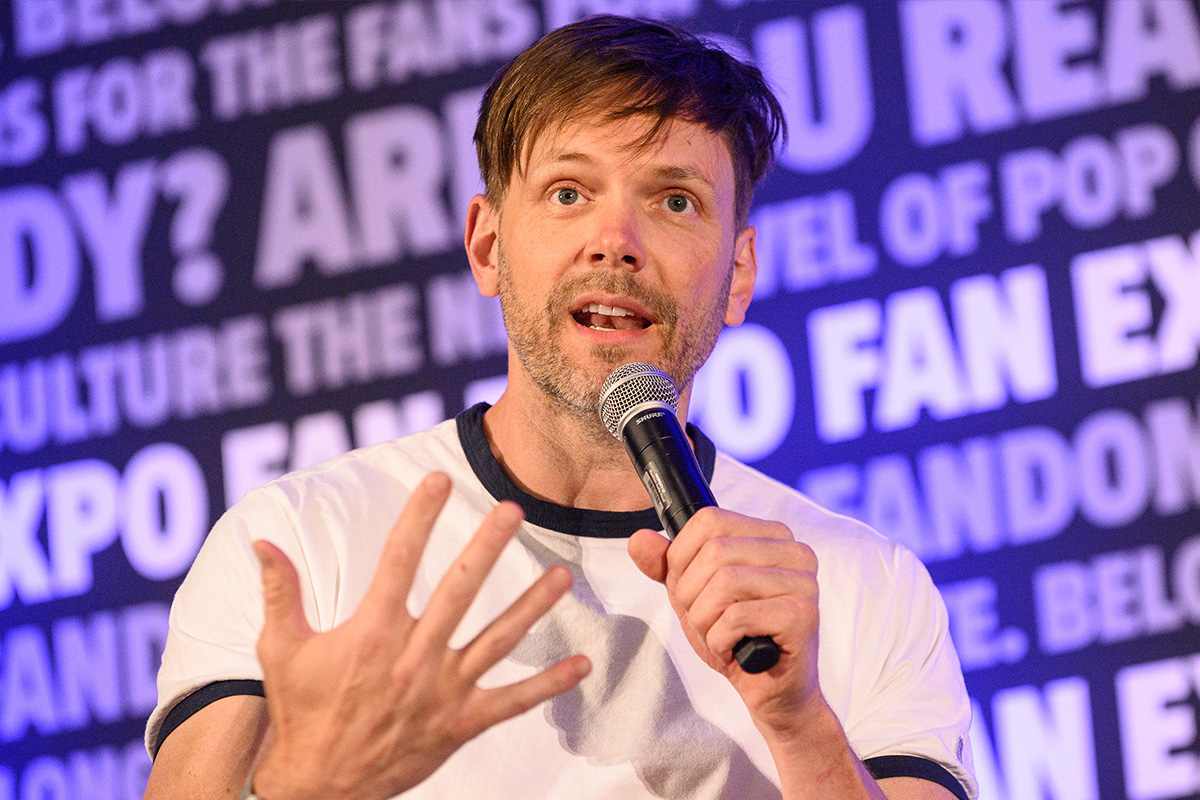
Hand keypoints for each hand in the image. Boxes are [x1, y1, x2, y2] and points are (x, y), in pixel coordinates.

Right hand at [250, 473, 590, 799]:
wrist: (317, 786)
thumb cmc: (301, 711)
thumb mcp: (281, 649)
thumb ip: (278, 591)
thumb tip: (262, 541)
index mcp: (371, 631)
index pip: (398, 559)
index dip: (419, 516)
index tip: (438, 479)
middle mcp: (413, 655)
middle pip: (460, 589)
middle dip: (488, 546)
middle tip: (514, 510)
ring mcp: (441, 690)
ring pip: (497, 638)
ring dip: (532, 605)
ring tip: (562, 576)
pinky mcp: (460, 723)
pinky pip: (513, 702)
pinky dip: (549, 684)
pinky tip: (583, 664)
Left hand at [627, 507, 823, 739]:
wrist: (771, 693)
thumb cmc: (736, 638)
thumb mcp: (693, 595)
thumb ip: (666, 565)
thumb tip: (638, 539)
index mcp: (772, 536)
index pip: (710, 520)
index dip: (683, 557)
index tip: (692, 589)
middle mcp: (795, 552)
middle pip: (715, 552)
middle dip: (692, 595)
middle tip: (706, 622)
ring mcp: (804, 583)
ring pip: (725, 584)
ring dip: (705, 621)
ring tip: (720, 637)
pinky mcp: (802, 615)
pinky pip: (737, 616)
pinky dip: (720, 640)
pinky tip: (735, 650)